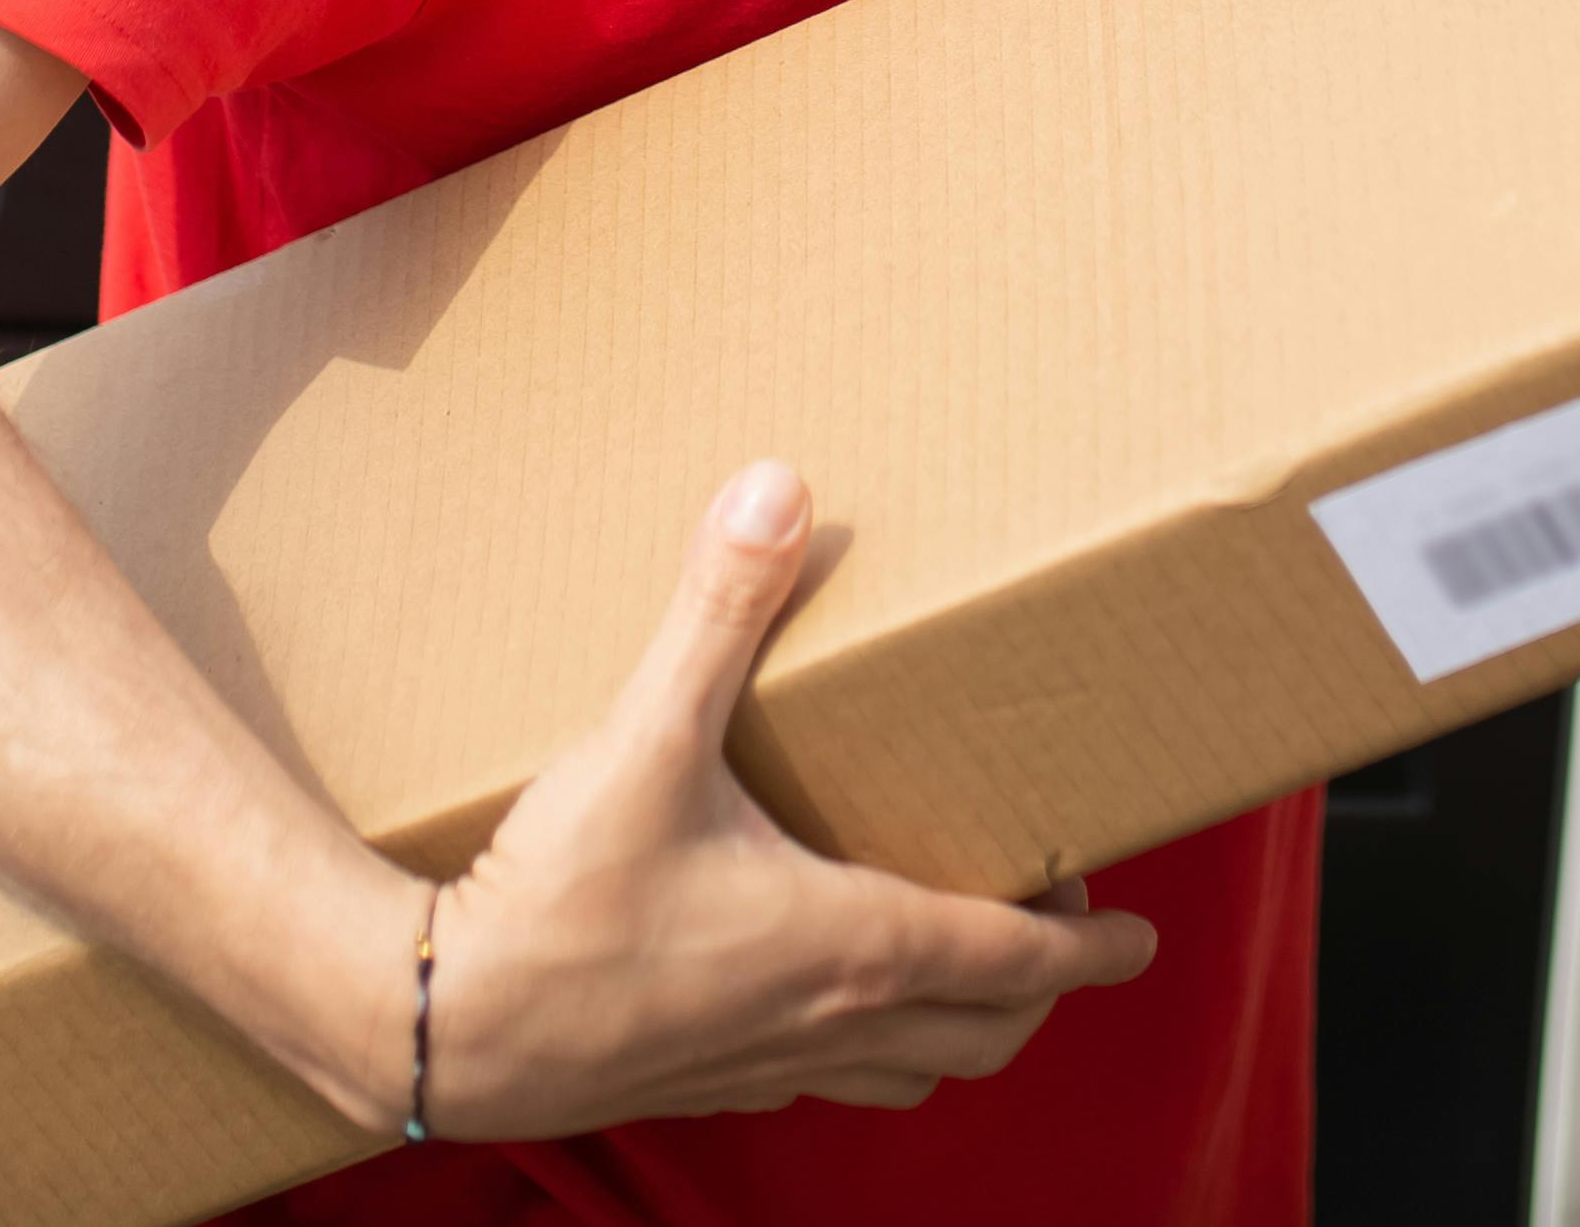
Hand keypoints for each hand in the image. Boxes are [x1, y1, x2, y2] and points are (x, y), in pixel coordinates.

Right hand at [406, 460, 1157, 1133]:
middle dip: (1039, 989)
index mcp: (849, 946)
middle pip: (983, 1031)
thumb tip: (777, 492)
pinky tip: (828, 1004)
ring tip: (969, 972)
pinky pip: (826, 1086)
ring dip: (959, 1029)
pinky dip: (868, 1052)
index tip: (1138, 933)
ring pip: (910, 1073)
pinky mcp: (704, 1088)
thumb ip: (716, 613)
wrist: (440, 1029)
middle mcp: (826, 1025)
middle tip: (1062, 931)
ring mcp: (765, 1071)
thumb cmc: (553, 902)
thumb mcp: (644, 740)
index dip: (1089, 946)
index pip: (1013, 958)